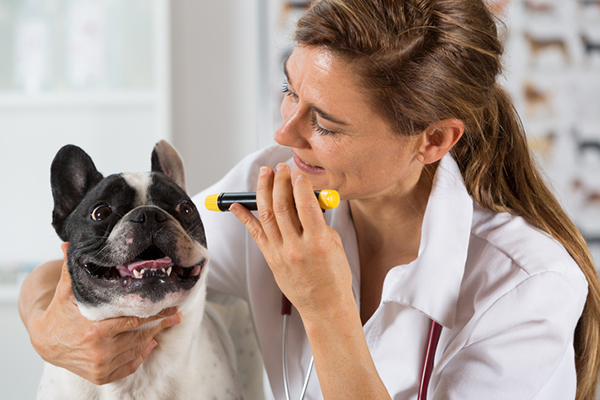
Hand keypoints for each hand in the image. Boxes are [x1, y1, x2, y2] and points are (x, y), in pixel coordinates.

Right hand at [28, 243, 180, 384]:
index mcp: (97, 329)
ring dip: (151, 339)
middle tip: (176, 316)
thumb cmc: (59, 314)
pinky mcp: (100, 376)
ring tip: (162, 327)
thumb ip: (73, 270)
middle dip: (161, 325)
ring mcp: (101, 365)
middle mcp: (101, 350)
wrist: (44, 342)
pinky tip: (147, 345)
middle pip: (141, 336)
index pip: (135, 321)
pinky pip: (128, 367)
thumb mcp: (66, 291)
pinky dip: (139, 357)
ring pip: (136, 351)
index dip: (156, 314)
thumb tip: (69, 243)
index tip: (171, 307)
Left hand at [230, 163, 352, 316]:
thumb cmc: (334, 277)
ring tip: (264, 175)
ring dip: (263, 191)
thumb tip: (305, 201)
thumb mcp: (336, 245)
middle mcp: (296, 247)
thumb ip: (320, 222)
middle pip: (282, 206)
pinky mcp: (271, 260)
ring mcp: (280, 254)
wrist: (325, 306)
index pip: (305, 205)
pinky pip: (255, 234)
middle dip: (279, 182)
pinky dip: (244, 217)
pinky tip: (237, 204)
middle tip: (280, 169)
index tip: (298, 174)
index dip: (299, 185)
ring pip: (266, 216)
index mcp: (318, 242)